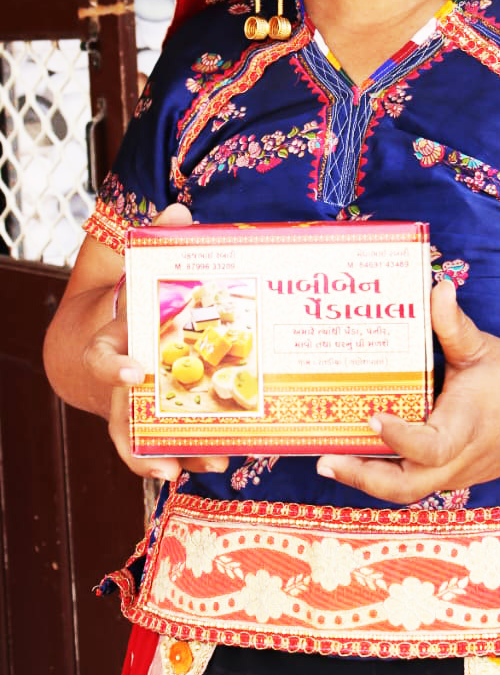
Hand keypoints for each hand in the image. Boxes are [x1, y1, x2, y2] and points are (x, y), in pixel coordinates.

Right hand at [83, 203, 228, 481]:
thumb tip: (178, 210)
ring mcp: (138, 410)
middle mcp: (121, 388)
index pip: (102, 361)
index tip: (135, 372)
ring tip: (212, 463)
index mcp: (111, 349)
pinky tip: (222, 458)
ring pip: (148, 443)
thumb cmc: (133, 306)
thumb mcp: (139, 272)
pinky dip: (193, 455)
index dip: (115, 369)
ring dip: (177, 457)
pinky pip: (173, 445)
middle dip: (145, 442)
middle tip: (170, 459)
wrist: (111, 341)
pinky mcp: (159, 422)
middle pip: (124, 420)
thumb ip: (155, 242)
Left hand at [315, 281, 499, 503]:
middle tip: (326, 459)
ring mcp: (453, 473)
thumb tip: (438, 286)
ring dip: (367, 480)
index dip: (399, 438)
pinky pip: (414, 483)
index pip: (430, 446)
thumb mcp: (484, 348)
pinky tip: (358, 456)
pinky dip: (385, 474)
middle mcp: (457, 458)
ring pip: (406, 491)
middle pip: (407, 487)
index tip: (372, 417)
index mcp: (465, 427)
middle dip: (364, 478)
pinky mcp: (450, 476)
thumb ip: (454, 324)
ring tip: (330, 460)